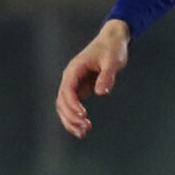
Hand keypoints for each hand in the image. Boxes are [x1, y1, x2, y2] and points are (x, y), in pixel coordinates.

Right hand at [55, 18, 130, 138]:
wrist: (112, 41)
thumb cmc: (112, 49)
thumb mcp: (113, 61)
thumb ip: (107, 76)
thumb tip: (101, 93)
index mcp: (75, 69)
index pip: (67, 90)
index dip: (72, 104)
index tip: (83, 115)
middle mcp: (70, 78)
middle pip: (62, 101)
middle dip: (70, 116)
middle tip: (85, 128)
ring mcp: (74, 84)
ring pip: (64, 106)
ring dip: (70, 121)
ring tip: (83, 133)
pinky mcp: (80, 89)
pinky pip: (72, 106)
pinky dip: (75, 118)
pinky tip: (84, 129)